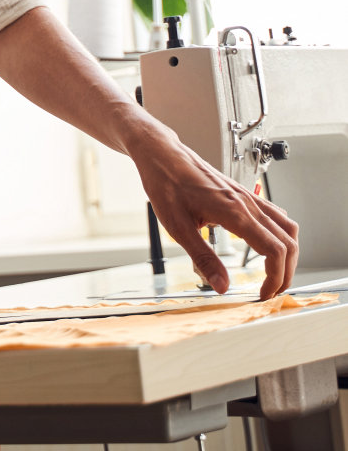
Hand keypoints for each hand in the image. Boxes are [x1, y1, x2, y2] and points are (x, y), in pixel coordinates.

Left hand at [134, 126, 298, 299]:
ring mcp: (248, 196)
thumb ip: (203, 258)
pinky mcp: (243, 194)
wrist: (163, 156)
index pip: (274, 250)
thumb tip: (221, 286)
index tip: (264, 294)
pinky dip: (281, 235)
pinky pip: (275, 215)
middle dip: (286, 272)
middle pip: (287, 242)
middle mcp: (247, 203)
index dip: (275, 277)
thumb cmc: (166, 185)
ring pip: (287, 227)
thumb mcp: (178, 228)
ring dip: (288, 254)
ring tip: (275, 274)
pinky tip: (268, 246)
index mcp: (234, 212)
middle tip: (272, 291)